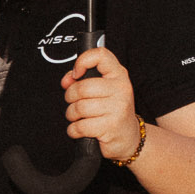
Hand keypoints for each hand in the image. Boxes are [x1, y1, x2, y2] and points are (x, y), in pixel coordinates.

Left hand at [61, 45, 144, 160]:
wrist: (128, 138)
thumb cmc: (112, 112)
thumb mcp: (102, 91)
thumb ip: (82, 80)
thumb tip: (67, 80)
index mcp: (118, 75)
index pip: (100, 56)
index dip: (83, 61)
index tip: (76, 74)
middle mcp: (121, 89)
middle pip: (82, 87)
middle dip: (70, 97)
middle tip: (73, 103)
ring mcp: (117, 108)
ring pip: (79, 107)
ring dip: (71, 115)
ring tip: (77, 117)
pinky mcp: (111, 127)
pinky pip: (80, 126)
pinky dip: (73, 130)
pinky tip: (79, 130)